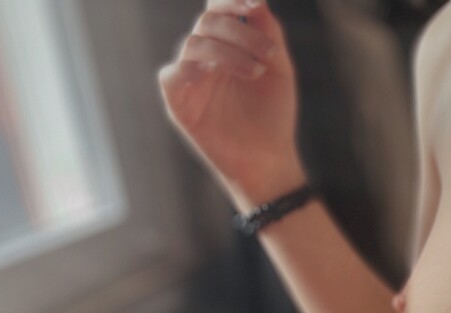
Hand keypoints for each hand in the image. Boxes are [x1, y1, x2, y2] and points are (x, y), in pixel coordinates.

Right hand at [158, 0, 305, 203]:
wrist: (269, 159)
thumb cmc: (274, 115)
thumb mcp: (279, 68)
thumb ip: (268, 30)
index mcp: (227, 45)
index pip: (218, 9)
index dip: (231, 0)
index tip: (254, 3)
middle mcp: (205, 58)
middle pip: (208, 22)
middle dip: (240, 31)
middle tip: (268, 52)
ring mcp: (191, 79)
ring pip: (194, 44)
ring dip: (227, 52)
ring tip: (256, 73)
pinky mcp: (179, 103)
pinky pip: (171, 75)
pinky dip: (190, 68)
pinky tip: (213, 74)